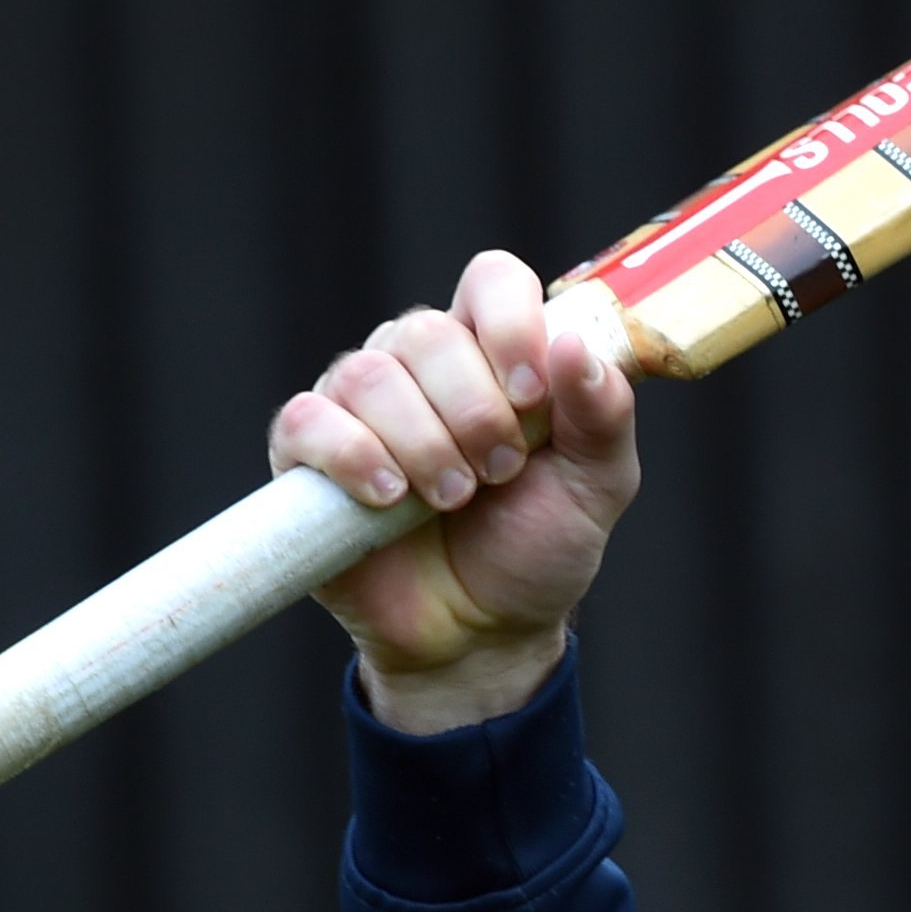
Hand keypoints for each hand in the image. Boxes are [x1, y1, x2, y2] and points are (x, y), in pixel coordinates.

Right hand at [268, 251, 640, 731]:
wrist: (482, 631)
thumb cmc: (538, 546)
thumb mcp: (597, 485)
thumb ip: (603, 415)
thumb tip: (575, 345)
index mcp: (495, 352)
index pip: (492, 280)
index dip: (509, 324)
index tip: (531, 396)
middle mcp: (422, 364)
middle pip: (426, 331)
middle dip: (473, 410)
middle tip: (499, 472)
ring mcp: (360, 406)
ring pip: (368, 374)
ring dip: (422, 443)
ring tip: (453, 499)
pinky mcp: (307, 454)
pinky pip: (307, 421)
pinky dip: (351, 455)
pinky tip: (389, 498)